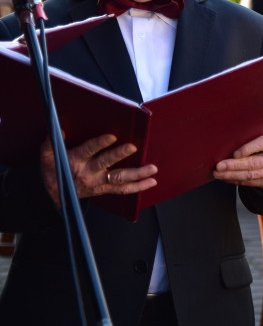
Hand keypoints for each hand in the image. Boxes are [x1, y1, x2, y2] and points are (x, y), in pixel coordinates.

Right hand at [40, 134, 157, 205]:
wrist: (54, 195)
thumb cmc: (53, 171)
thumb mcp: (47, 156)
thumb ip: (51, 143)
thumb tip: (60, 130)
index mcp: (75, 161)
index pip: (88, 150)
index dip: (99, 143)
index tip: (111, 136)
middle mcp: (88, 172)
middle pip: (106, 163)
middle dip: (120, 154)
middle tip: (133, 147)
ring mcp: (98, 182)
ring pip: (119, 178)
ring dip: (137, 174)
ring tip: (152, 169)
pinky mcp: (104, 190)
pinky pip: (122, 190)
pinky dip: (138, 187)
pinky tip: (151, 182)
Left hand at [213, 133, 262, 187]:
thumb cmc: (261, 142)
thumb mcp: (259, 136)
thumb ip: (248, 140)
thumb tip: (226, 147)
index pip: (262, 144)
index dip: (247, 149)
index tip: (233, 154)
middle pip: (254, 163)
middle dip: (234, 166)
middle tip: (219, 167)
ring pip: (251, 175)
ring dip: (232, 175)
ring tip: (218, 174)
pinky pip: (251, 183)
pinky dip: (236, 181)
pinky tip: (226, 178)